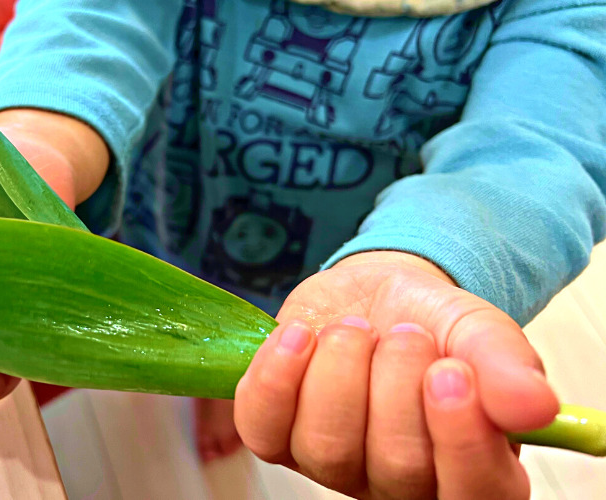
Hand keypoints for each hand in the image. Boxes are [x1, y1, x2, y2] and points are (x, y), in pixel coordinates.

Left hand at [234, 251, 558, 498]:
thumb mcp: (481, 334)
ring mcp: (333, 466)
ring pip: (324, 447)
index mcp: (469, 471)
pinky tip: (299, 336)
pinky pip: (261, 427)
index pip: (473, 494)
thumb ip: (506, 367)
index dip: (460, 439)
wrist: (378, 295)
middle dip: (396, 383)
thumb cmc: (434, 325)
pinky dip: (276, 375)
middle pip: (395, 468)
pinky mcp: (278, 435)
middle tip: (407, 334)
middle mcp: (400, 484)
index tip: (449, 372)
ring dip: (339, 371)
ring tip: (357, 329)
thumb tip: (533, 406)